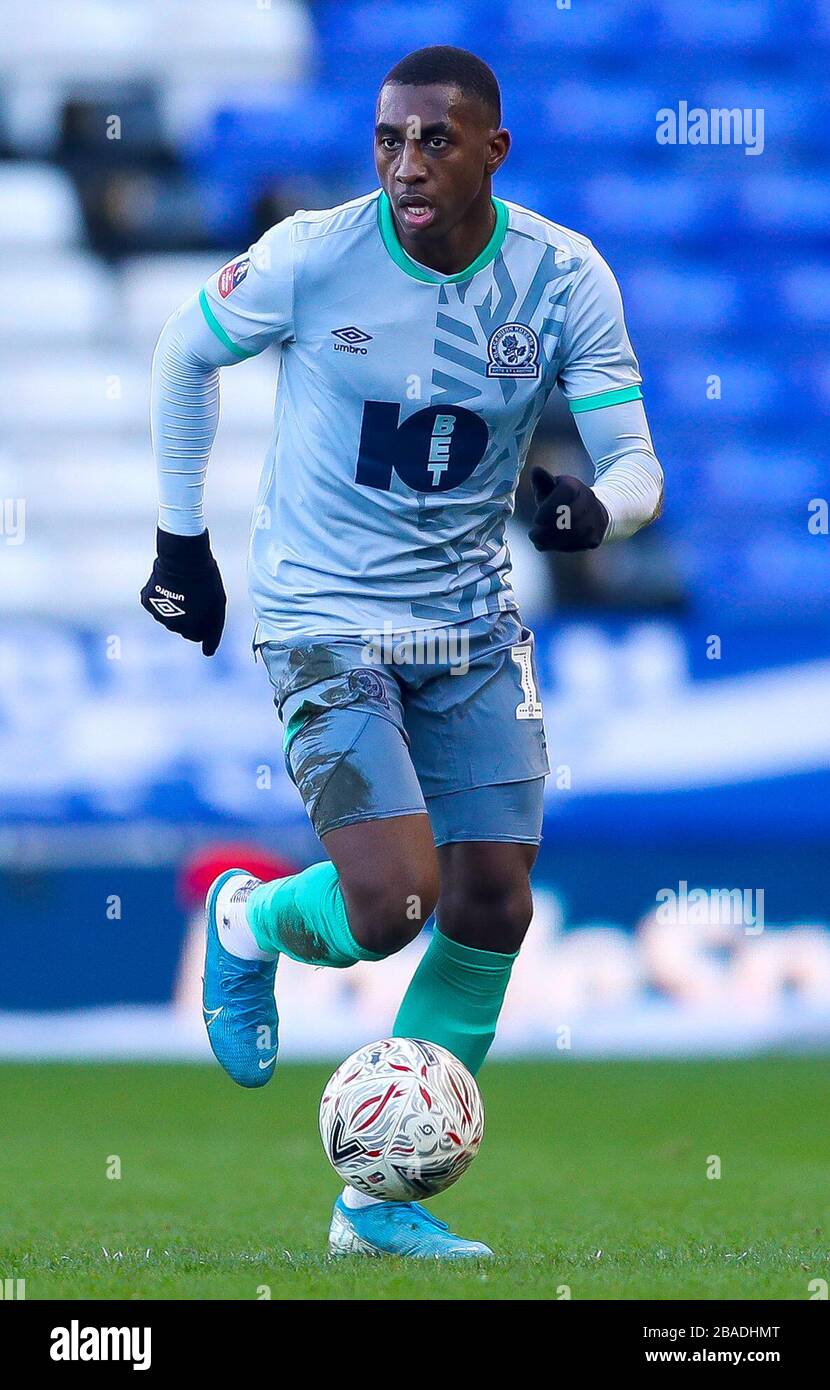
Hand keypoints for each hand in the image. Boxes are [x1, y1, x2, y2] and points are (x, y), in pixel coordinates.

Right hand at [140, 528, 226, 655]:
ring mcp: (159, 615)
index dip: (203, 621)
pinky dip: (161, 598)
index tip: (204, 608)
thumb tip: (208, 654)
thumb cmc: (206, 580)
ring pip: (168, 618)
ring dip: (175, 607)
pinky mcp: (147, 602)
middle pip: (182, 628)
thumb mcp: (217, 605)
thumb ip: (213, 630)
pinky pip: (155, 605)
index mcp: (194, 628)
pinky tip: (168, 585)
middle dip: (188, 616)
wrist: (183, 558)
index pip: (197, 636)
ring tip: (181, 589)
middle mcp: (175, 626)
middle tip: (193, 595)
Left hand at [527, 468, 609, 551]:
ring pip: (574, 533)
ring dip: (552, 540)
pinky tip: (550, 545)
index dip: (550, 507)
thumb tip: (535, 471)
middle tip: (533, 535)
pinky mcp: (595, 538)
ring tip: (538, 541)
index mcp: (575, 486)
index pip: (566, 492)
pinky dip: (561, 547)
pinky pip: (577, 545)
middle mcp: (588, 501)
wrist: (594, 513)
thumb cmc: (564, 500)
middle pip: (570, 516)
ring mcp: (594, 520)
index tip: (536, 519)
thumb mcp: (553, 488)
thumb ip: (543, 482)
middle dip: (548, 529)